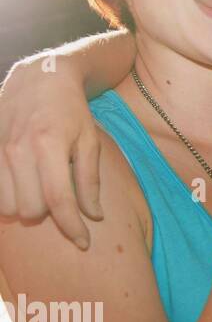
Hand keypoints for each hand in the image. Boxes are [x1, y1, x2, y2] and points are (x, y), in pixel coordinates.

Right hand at [0, 56, 102, 248]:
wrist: (39, 78)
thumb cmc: (71, 112)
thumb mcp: (89, 142)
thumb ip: (89, 180)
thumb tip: (94, 216)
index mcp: (49, 146)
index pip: (59, 201)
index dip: (72, 227)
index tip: (84, 242)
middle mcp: (18, 150)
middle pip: (30, 209)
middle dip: (48, 213)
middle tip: (59, 197)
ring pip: (7, 206)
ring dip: (26, 206)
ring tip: (39, 189)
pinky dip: (8, 198)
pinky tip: (22, 186)